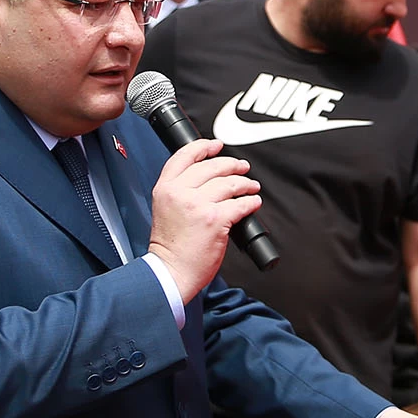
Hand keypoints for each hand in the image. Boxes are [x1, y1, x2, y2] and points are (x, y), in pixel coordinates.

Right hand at [145, 139, 261, 300]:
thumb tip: (204, 179)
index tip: (216, 146)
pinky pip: (240, 203)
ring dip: (245, 183)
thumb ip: (178, 191)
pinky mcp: (216, 219)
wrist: (170, 272)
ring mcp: (198, 205)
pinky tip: (253, 202)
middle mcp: (180, 193)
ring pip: (229, 183)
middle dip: (232, 165)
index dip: (204, 146)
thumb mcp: (164, 209)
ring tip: (251, 186)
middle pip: (212, 166)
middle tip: (242, 167)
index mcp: (165, 188)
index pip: (185, 156)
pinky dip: (251, 201)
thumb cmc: (169, 247)